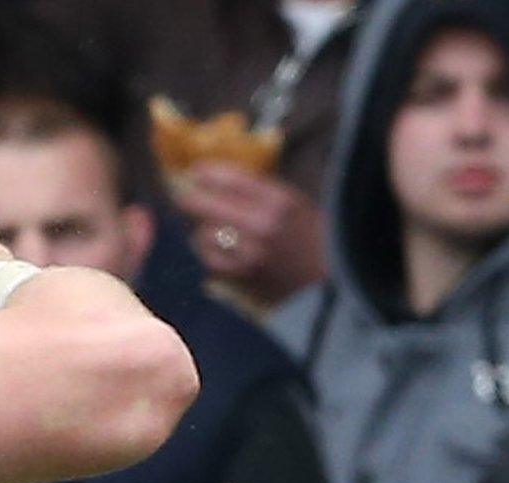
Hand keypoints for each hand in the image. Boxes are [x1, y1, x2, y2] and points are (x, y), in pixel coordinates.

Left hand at [174, 163, 326, 308]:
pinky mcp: (243, 275)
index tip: (194, 173)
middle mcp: (264, 223)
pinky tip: (213, 249)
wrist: (327, 283)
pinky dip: (208, 252)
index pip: (231, 179)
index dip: (206, 174)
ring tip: (207, 228)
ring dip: (202, 230)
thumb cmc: (312, 239)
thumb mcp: (296, 205)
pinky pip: (209, 258)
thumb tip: (220, 179)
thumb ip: (262, 192)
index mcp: (280, 200)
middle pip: (206, 205)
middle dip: (189, 200)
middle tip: (181, 198)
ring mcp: (252, 251)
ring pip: (203, 233)